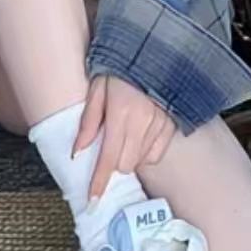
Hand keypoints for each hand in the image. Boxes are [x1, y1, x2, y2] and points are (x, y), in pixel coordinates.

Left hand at [73, 75, 177, 200]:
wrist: (153, 50)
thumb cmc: (120, 69)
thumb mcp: (97, 88)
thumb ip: (88, 121)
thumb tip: (78, 151)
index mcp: (120, 112)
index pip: (107, 157)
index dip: (99, 181)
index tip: (92, 200)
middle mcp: (143, 121)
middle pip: (124, 165)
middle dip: (112, 164)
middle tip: (108, 145)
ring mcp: (161, 124)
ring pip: (140, 161)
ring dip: (128, 156)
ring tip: (124, 133)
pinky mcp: (172, 125)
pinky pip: (156, 154)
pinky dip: (145, 151)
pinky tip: (140, 135)